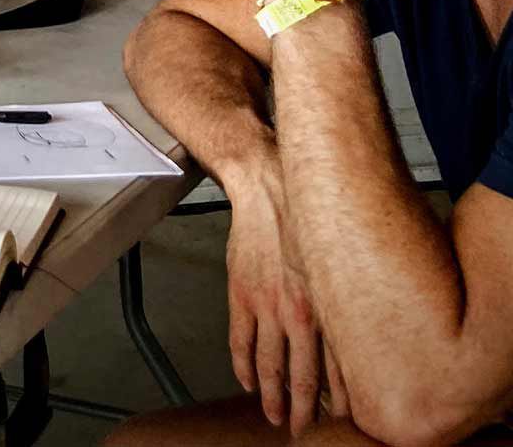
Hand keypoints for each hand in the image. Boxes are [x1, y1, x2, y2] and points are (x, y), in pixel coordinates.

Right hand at [225, 166, 331, 433]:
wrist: (266, 185)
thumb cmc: (309, 216)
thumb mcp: (343, 258)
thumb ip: (350, 294)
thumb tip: (367, 322)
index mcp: (327, 305)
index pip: (335, 366)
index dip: (337, 398)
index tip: (339, 417)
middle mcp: (298, 312)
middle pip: (300, 375)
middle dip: (302, 407)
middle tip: (302, 428)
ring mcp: (266, 305)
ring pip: (268, 364)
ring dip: (271, 395)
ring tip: (274, 416)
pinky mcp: (242, 294)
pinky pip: (241, 339)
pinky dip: (243, 364)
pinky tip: (247, 380)